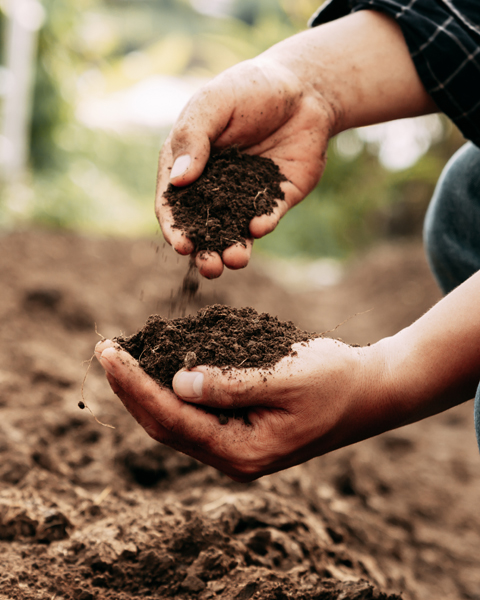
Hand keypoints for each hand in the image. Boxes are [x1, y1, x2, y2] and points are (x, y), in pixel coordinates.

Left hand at [95, 337, 390, 481]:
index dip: (136, 385)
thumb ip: (230, 384)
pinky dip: (170, 389)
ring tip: (121, 358)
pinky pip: (194, 414)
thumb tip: (176, 383)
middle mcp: (233, 456)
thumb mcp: (286, 377)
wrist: (369, 392)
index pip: (173, 419)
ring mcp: (236, 446)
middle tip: (105, 350)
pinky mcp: (241, 430)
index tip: (110, 353)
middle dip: (131, 388)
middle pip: (165, 426)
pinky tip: (158, 367)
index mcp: (243, 451)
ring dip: (146, 389)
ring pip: (175, 421)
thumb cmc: (335, 380)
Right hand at [156, 57, 334, 278]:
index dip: (174, 227)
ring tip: (236, 260)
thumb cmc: (249, 88)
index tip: (181, 245)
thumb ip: (193, 139)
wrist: (303, 88)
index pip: (173, 203)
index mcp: (188, 165)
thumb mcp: (213, 104)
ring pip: (235, 232)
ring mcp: (244, 196)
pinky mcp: (275, 199)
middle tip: (210, 267)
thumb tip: (178, 181)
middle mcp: (213, 186)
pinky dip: (262, 224)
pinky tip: (260, 226)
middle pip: (203, 227)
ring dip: (233, 249)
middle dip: (205, 251)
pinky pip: (266, 217)